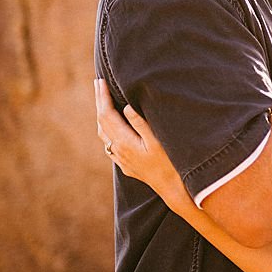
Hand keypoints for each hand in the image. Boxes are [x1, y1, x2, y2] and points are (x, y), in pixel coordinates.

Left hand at [94, 79, 190, 206]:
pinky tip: (112, 128)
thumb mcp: (158, 141)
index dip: (103, 97)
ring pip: (104, 134)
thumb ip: (141, 123)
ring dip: (102, 116)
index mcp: (124, 142)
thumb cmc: (170, 163)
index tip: (101, 81)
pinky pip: (110, 144)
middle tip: (98, 83)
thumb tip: (126, 107)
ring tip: (103, 101)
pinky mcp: (125, 164)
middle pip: (102, 122)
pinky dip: (107, 130)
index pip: (107, 115)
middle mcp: (118, 150)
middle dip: (100, 102)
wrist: (172, 189)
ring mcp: (120, 159)